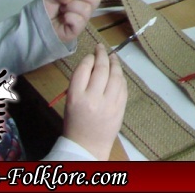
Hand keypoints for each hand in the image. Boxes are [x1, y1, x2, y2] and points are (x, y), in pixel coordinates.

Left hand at [43, 0, 103, 43]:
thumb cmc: (47, 8)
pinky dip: (69, 17)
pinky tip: (63, 19)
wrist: (37, 23)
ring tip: (62, 9)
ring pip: (86, 8)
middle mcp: (86, 8)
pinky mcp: (77, 30)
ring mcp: (83, 20)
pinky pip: (79, 21)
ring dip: (71, 6)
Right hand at [62, 44, 126, 160]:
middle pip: (101, 69)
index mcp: (76, 97)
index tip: (91, 55)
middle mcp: (93, 99)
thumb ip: (80, 82)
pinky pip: (123, 86)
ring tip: (112, 57)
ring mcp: (109, 103)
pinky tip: (117, 73)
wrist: (87, 146)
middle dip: (102, 55)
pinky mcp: (120, 107)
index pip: (83, 69)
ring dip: (114, 63)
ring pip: (115, 75)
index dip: (88, 58)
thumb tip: (93, 61)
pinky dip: (120, 77)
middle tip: (101, 48)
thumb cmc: (75, 122)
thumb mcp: (71, 101)